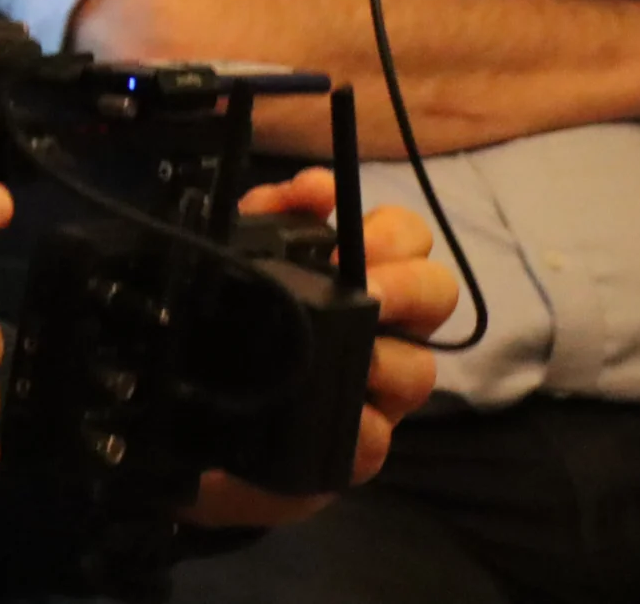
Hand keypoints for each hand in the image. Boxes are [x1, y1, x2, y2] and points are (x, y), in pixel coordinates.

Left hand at [185, 170, 457, 527]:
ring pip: (421, 370)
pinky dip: (362, 426)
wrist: (201, 424)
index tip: (342, 231)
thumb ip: (266, 216)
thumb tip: (309, 191)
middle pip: (438, 292)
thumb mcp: (241, 261)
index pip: (408, 237)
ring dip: (388, 358)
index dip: (388, 228)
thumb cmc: (234, 331)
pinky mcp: (357, 449)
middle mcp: (386, 332)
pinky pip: (377, 439)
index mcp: (364, 279)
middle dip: (408, 284)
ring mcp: (380, 394)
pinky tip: (341, 415)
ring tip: (354, 356)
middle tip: (368, 290)